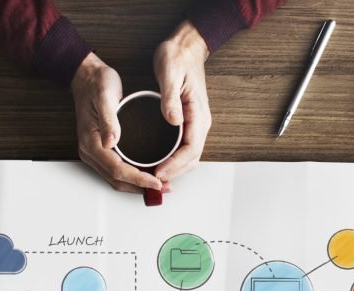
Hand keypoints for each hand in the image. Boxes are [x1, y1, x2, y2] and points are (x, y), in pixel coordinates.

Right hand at [70, 52, 162, 193]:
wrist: (86, 77)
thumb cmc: (96, 84)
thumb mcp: (105, 95)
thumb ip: (109, 119)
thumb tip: (111, 141)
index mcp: (91, 143)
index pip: (117, 169)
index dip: (138, 179)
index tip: (156, 182)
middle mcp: (91, 152)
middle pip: (117, 180)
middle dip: (141, 187)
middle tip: (164, 188)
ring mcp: (95, 153)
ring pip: (117, 179)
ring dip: (138, 185)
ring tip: (160, 185)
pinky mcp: (101, 151)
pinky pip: (117, 171)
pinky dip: (132, 177)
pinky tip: (147, 174)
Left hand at [153, 21, 210, 183]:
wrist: (186, 47)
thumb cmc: (177, 57)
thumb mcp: (170, 73)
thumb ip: (170, 98)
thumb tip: (173, 120)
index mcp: (198, 114)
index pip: (191, 149)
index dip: (175, 165)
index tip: (159, 172)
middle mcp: (200, 123)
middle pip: (191, 159)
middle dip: (174, 173)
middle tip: (153, 181)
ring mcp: (196, 125)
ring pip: (189, 157)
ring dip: (174, 170)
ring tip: (154, 177)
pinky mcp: (188, 124)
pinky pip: (184, 149)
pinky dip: (173, 161)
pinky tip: (159, 164)